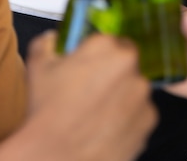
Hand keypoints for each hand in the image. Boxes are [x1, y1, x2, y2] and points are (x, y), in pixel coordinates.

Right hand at [21, 31, 157, 160]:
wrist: (55, 157)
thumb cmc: (47, 114)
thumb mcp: (38, 69)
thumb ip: (46, 44)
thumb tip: (52, 38)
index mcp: (105, 46)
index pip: (111, 39)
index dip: (101, 54)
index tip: (92, 64)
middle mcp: (130, 65)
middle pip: (127, 61)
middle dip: (114, 72)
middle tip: (95, 88)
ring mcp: (142, 94)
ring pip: (135, 87)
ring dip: (122, 95)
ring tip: (98, 111)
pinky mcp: (149, 120)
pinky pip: (141, 113)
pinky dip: (128, 118)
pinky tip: (106, 126)